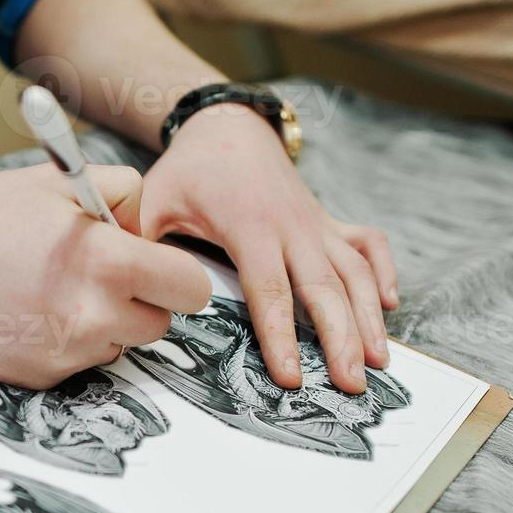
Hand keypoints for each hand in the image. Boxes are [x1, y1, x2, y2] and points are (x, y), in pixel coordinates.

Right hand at [0, 163, 210, 388]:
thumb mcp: (62, 182)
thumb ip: (127, 196)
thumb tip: (153, 232)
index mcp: (107, 262)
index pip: (191, 288)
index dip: (178, 274)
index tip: (158, 266)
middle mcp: (92, 317)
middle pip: (160, 323)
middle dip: (141, 299)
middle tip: (101, 272)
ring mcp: (66, 355)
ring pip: (120, 345)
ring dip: (104, 322)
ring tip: (54, 287)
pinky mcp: (41, 379)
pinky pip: (81, 362)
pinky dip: (68, 342)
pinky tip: (30, 311)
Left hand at [140, 105, 398, 394]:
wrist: (227, 127)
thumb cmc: (189, 171)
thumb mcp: (155, 200)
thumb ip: (140, 243)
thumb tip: (121, 285)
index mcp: (250, 227)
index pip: (270, 291)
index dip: (281, 336)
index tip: (291, 377)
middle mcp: (293, 227)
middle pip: (324, 288)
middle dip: (342, 338)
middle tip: (351, 385)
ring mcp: (316, 223)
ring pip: (354, 271)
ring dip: (369, 316)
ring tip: (380, 361)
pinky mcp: (329, 221)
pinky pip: (368, 244)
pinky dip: (385, 271)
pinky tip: (391, 304)